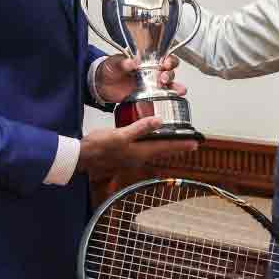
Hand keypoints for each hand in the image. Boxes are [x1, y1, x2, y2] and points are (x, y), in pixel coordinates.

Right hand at [77, 116, 198, 178]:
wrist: (82, 157)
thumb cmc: (100, 146)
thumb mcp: (120, 135)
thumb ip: (140, 128)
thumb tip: (158, 120)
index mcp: (141, 153)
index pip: (166, 147)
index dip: (181, 144)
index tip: (196, 143)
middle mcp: (139, 157)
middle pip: (163, 151)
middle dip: (177, 146)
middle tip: (191, 142)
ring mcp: (131, 156)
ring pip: (155, 150)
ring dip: (166, 146)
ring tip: (176, 141)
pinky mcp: (125, 153)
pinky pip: (145, 148)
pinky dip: (153, 144)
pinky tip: (151, 139)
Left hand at [94, 55, 186, 104]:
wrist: (101, 85)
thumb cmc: (109, 69)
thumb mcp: (114, 63)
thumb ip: (123, 63)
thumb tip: (132, 63)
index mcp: (146, 61)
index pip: (163, 57)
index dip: (168, 59)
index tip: (166, 64)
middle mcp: (151, 72)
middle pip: (169, 71)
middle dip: (171, 75)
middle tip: (164, 79)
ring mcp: (151, 85)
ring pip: (169, 84)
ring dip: (175, 87)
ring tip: (177, 91)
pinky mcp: (148, 96)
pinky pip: (161, 97)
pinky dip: (169, 98)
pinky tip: (172, 99)